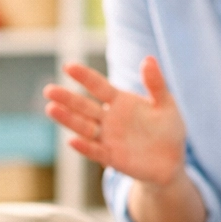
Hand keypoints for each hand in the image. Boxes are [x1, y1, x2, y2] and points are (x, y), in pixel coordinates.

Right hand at [44, 59, 185, 185]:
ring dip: (68, 119)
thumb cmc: (168, 130)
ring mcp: (108, 138)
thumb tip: (148, 59)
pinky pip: (95, 151)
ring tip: (51, 109)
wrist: (171, 162)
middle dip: (67, 99)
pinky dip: (84, 147)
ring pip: (84, 127)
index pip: (98, 86)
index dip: (84, 77)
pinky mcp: (112, 158)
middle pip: (84, 106)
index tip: (68, 66)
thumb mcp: (166, 104)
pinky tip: (72, 140)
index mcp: (120, 102)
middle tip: (49, 90)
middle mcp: (109, 119)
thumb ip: (156, 83)